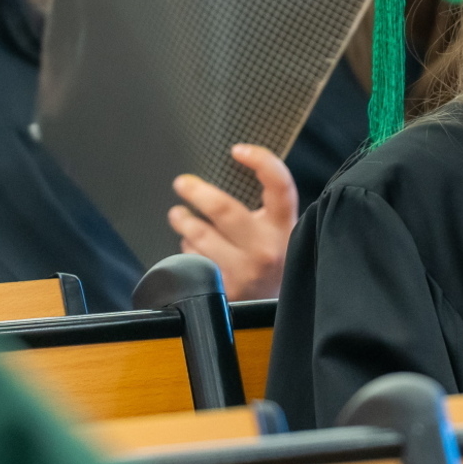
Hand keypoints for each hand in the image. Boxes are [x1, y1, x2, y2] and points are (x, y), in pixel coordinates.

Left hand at [168, 144, 297, 301]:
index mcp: (284, 227)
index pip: (279, 185)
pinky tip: (191, 250)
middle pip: (224, 209)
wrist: (281, 313)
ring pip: (200, 237)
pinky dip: (188, 252)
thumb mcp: (283, 233)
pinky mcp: (224, 292)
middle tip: (182, 183)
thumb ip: (269, 209)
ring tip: (178, 215)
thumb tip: (237, 171)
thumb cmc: (278, 262)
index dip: (260, 161)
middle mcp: (265, 249)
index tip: (239, 150)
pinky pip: (194, 262)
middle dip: (197, 192)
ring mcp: (244, 272)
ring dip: (184, 221)